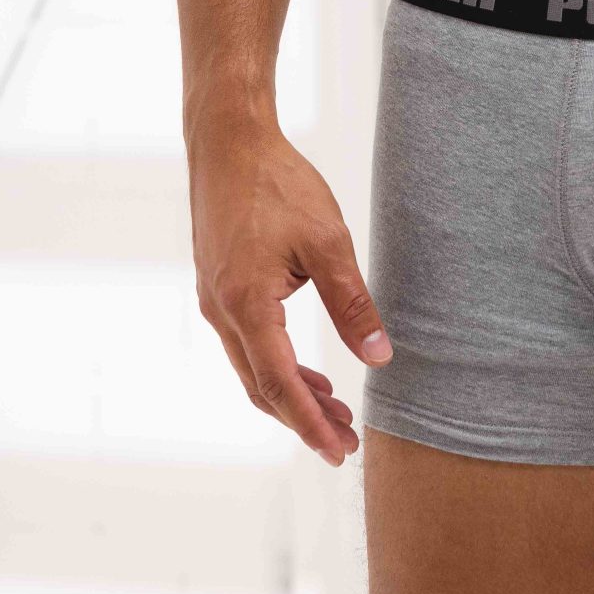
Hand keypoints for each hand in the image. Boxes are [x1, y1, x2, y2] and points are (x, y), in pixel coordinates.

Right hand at [189, 116, 392, 467]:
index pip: (280, 385)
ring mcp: (214, 300)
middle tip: (347, 441)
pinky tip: (307, 369)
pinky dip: (277, 367)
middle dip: (305, 419)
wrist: (228, 142)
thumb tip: (379, 357)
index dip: (311, 424)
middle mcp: (222, 311)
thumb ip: (352, 303)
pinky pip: (246, 345)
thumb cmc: (277, 182)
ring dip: (293, 395)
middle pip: (262, 388)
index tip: (340, 451)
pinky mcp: (217, 287)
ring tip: (336, 411)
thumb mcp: (327, 241)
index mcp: (247, 303)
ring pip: (253, 369)